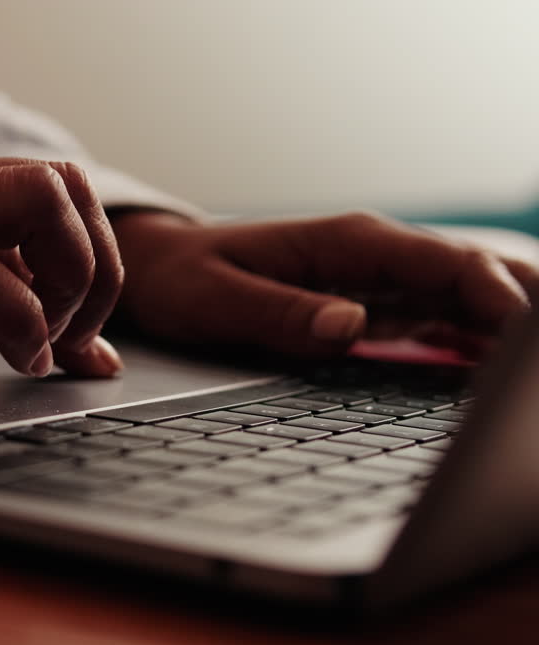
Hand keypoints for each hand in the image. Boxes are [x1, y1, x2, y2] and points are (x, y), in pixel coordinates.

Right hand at [0, 151, 123, 377]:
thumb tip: (19, 332)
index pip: (39, 185)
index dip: (85, 255)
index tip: (82, 333)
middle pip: (61, 182)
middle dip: (98, 265)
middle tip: (80, 339)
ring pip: (41, 204)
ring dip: (74, 283)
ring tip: (49, 349)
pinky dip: (25, 323)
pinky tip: (16, 363)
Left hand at [111, 210, 537, 356]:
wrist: (160, 269)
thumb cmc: (182, 279)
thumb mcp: (215, 299)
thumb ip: (280, 313)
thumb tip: (349, 326)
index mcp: (350, 244)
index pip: (449, 264)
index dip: (499, 299)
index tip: (524, 342)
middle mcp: (378, 257)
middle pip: (479, 276)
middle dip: (522, 313)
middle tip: (534, 377)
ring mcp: (383, 283)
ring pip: (473, 299)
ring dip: (509, 329)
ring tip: (524, 383)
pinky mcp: (378, 311)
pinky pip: (446, 323)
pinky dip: (481, 344)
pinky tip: (495, 376)